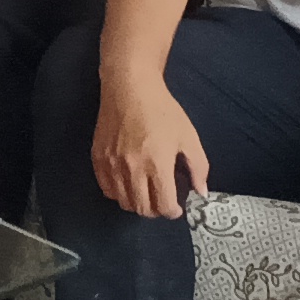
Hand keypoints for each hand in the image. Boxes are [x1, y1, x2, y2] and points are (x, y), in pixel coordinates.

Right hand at [92, 74, 208, 215]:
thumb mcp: (189, 136)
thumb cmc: (162, 110)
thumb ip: (198, 167)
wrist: (129, 87)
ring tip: (146, 193)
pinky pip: (107, 189)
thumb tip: (201, 193)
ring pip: (123, 202)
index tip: (177, 207)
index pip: (164, 206)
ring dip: (137, 203)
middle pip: (143, 209)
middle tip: (162, 200)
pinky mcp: (98, 158)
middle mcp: (132, 169)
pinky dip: (118, 193)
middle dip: (156, 210)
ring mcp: (112, 165)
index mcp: (157, 164)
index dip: (173, 212)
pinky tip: (128, 184)